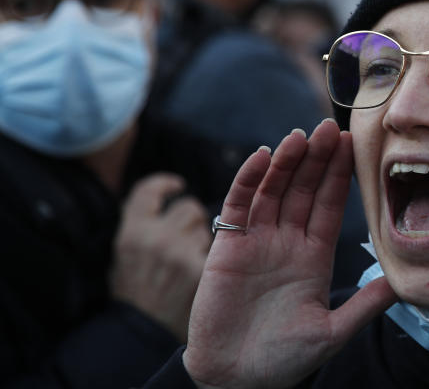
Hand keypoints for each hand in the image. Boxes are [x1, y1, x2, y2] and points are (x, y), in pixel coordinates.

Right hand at [111, 173, 211, 342]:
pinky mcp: (199, 269)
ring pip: (207, 227)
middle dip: (193, 219)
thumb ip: (142, 225)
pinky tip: (206, 271)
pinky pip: (215, 249)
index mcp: (132, 231)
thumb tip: (162, 197)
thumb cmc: (135, 293)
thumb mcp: (124, 254)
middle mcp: (155, 237)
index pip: (150, 191)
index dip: (165, 184)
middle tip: (187, 239)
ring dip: (204, 238)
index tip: (177, 186)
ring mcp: (178, 253)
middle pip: (189, 207)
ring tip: (191, 261)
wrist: (142, 334)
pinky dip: (212, 257)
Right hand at [182, 120, 396, 388]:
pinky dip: (248, 181)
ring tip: (300, 136)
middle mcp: (286, 242)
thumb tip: (405, 282)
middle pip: (303, 189)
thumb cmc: (284, 360)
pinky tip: (261, 156)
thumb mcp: (333, 331)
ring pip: (273, 191)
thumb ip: (365, 304)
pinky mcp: (227, 249)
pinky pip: (237, 207)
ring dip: (285, 162)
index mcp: (314, 255)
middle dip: (316, 158)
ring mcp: (256, 242)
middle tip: (330, 126)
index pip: (329, 204)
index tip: (351, 144)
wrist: (237, 381)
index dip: (338, 174)